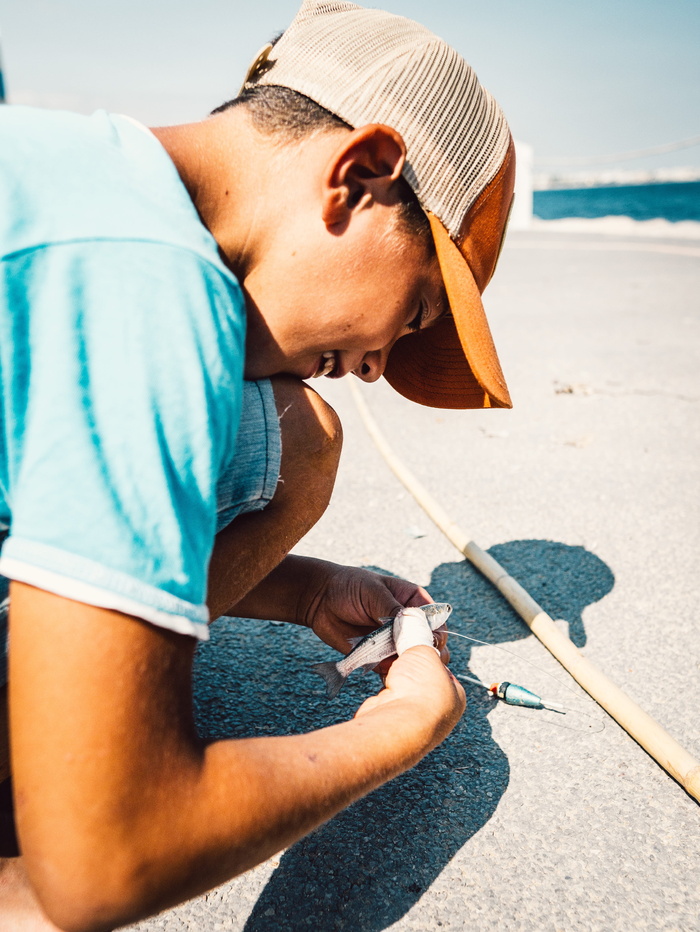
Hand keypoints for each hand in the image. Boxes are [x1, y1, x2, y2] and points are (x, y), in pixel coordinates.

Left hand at [300, 561, 449, 671]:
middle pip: (430, 644)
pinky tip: (387, 676)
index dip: (436, 633)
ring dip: (408, 667)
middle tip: (413, 658)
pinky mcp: (379, 657)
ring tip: (399, 670)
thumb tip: (410, 628)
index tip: (429, 642)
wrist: (319, 600)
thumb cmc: (348, 586)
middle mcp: (407, 623)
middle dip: (426, 654)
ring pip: (413, 660)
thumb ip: (392, 609)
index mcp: (413, 601)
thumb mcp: (373, 591)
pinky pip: (392, 671)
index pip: (436, 620)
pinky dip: (391, 675)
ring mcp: (394, 642)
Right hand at [354, 643, 465, 752]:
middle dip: (409, 661)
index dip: (427, 649)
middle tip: (400, 649)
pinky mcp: (394, 721)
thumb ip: (419, 634)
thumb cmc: (421, 690)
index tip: (415, 639)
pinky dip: (385, 686)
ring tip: (389, 663)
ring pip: (404, 686)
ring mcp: (416, 718)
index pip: (442, 666)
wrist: (397, 724)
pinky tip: (382, 679)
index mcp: (455, 694)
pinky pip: (389, 696)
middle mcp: (440, 710)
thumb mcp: (424, 650)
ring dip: (395, 673)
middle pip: (421, 675)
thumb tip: (413, 616)